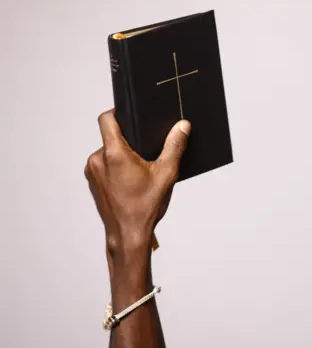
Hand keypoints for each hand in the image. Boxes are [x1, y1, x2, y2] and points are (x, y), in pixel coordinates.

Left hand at [85, 110, 190, 280]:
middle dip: (129, 141)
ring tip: (140, 171)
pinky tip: (131, 181)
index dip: (119, 112)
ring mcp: (92, 171)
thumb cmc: (145, 208)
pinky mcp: (92, 182)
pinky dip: (116, 168)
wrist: (127, 235)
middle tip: (146, 153)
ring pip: (108, 151)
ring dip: (122, 156)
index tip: (133, 116)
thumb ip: (174, 146)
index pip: (107, 119)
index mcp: (114, 154)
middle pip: (111, 136)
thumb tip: (183, 126)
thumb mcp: (166, 174)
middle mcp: (98, 159)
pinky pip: (103, 165)